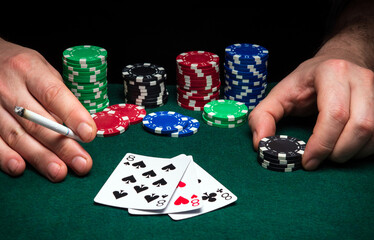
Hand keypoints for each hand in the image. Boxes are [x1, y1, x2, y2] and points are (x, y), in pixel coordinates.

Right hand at [0, 39, 96, 181]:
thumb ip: (59, 96)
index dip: (73, 115)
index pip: (54, 94)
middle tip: (82, 164)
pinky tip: (20, 168)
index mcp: (29, 70)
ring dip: (40, 157)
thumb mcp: (43, 70)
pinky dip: (6, 157)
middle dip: (63, 146)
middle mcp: (8, 87)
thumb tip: (78, 126)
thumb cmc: (22, 68)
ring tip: (59, 172)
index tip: (88, 134)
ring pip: (17, 136)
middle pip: (39, 122)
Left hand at [248, 54, 373, 169]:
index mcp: (331, 73)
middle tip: (320, 160)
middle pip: (360, 125)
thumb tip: (260, 143)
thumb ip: (263, 116)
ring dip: (352, 152)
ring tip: (331, 154)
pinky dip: (363, 149)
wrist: (337, 62)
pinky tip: (345, 148)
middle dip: (338, 151)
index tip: (308, 161)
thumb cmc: (307, 82)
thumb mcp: (279, 93)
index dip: (322, 143)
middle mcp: (360, 79)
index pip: (334, 114)